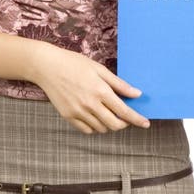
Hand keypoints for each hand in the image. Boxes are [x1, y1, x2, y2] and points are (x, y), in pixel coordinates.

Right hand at [30, 44, 150, 134]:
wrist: (47, 67)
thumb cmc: (74, 64)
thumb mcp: (99, 69)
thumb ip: (119, 84)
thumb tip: (137, 94)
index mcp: (100, 91)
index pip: (124, 111)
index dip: (137, 119)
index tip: (146, 123)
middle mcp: (90, 104)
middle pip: (114, 125)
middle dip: (124, 124)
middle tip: (125, 118)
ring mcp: (78, 112)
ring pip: (101, 128)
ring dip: (109, 124)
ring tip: (108, 113)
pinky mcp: (68, 116)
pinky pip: (87, 130)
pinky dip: (95, 127)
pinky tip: (95, 116)